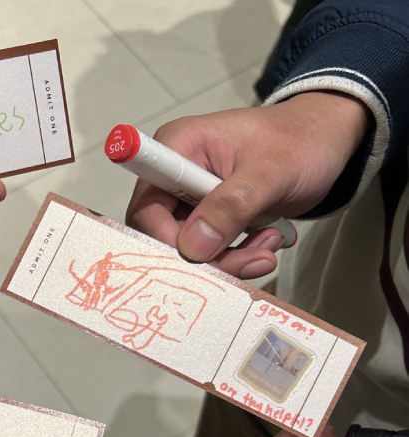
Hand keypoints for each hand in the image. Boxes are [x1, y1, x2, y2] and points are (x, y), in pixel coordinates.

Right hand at [127, 91, 369, 277]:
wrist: (328, 138)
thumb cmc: (302, 140)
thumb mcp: (271, 171)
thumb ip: (231, 206)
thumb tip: (193, 247)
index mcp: (177, 148)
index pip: (148, 207)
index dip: (167, 238)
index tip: (205, 257)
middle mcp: (175, 173)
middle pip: (165, 233)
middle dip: (209, 255)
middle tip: (254, 258)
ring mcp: (192, 195)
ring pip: (189, 247)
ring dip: (231, 256)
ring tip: (270, 242)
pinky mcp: (210, 212)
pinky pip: (210, 247)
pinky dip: (239, 253)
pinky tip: (268, 238)